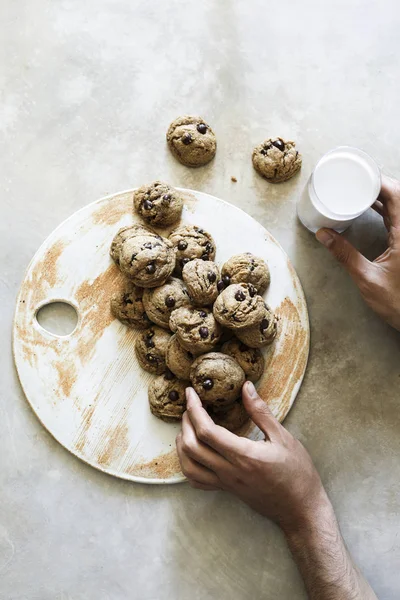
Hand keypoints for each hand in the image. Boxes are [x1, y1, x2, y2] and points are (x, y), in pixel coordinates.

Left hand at [176, 382, 328, 533]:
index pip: (207, 431)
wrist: (301, 509)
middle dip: (185, 422)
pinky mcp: (226, 490)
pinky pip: (197, 481)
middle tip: (190, 405)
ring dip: (182, 444)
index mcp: (243, 455)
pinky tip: (193, 451)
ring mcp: (226, 483)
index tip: (191, 393)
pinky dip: (188, 464)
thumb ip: (261, 412)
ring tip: (187, 427)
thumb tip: (246, 387)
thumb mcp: (283, 437)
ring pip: (189, 466)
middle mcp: (230, 471)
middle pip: (192, 447)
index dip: (194, 409)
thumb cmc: (297, 472)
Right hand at [316, 175, 399, 330]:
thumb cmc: (398, 303)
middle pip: (399, 197)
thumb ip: (345, 254)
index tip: (361, 175)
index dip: (380, 182)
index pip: (397, 196)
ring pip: (399, 207)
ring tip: (359, 192)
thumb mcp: (367, 278)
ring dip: (382, 196)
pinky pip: (398, 218)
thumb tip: (323, 234)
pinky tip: (371, 210)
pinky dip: (386, 209)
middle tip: (356, 180)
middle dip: (378, 185)